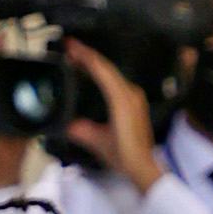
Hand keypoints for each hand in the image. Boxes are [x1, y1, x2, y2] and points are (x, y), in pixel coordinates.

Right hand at [64, 40, 163, 189]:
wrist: (145, 167)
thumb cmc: (126, 156)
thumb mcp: (99, 143)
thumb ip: (81, 131)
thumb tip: (67, 125)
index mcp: (121, 99)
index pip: (100, 69)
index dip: (84, 55)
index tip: (70, 45)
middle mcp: (130, 93)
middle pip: (106, 66)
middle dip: (87, 56)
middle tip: (70, 48)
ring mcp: (134, 97)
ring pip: (112, 72)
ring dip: (95, 64)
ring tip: (78, 59)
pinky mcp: (135, 102)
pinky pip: (117, 81)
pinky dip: (103, 74)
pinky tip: (94, 75)